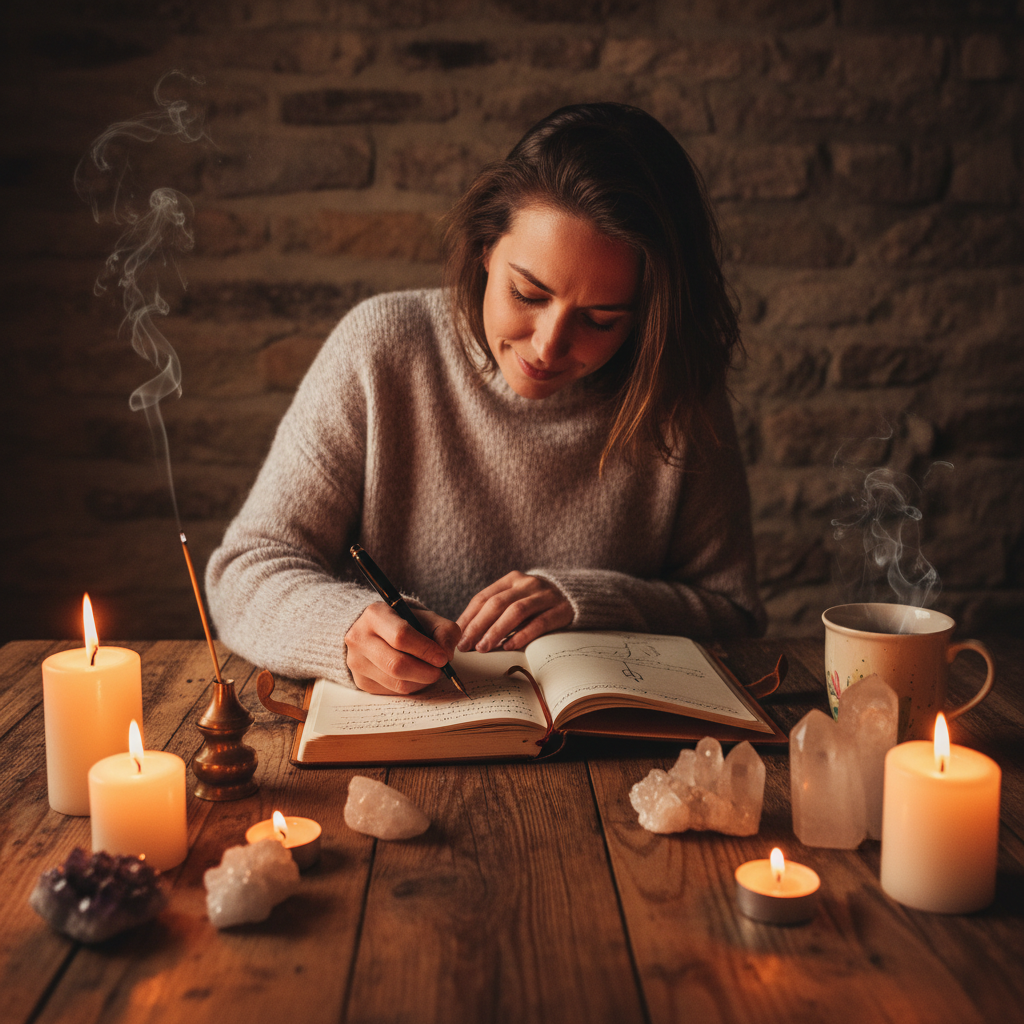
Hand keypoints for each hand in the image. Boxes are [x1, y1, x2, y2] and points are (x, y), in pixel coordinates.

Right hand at [345, 602, 460, 694]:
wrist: (376, 632)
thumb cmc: (406, 624)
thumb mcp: (427, 618)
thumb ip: (444, 631)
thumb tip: (446, 655)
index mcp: (375, 615)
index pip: (401, 636)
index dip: (426, 650)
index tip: (443, 658)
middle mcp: (359, 638)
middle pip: (396, 665)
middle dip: (425, 672)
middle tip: (439, 671)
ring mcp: (356, 662)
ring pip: (396, 683)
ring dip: (420, 682)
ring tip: (429, 672)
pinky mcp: (360, 681)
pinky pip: (392, 692)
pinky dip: (410, 687)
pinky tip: (415, 676)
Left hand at [456, 571, 572, 653]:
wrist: (576, 595)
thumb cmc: (537, 603)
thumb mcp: (516, 598)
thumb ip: (495, 611)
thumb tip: (466, 634)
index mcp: (511, 579)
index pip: (483, 597)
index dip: (468, 617)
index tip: (457, 636)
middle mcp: (527, 583)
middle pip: (497, 604)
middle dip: (478, 626)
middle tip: (466, 646)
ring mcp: (545, 595)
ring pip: (516, 611)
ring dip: (496, 631)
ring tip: (484, 647)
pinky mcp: (561, 610)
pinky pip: (539, 623)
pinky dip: (522, 635)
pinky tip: (509, 646)